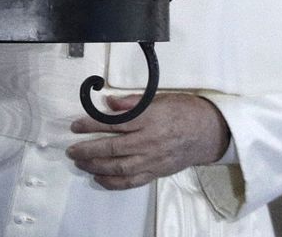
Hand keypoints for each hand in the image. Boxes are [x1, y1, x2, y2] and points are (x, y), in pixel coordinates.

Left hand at [66, 93, 230, 189]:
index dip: (91, 125)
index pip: (113, 123)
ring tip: (80, 163)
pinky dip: (113, 183)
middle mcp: (149, 142)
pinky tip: (99, 178)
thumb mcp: (159, 98)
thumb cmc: (185, 111)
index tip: (75, 126)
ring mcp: (153, 160)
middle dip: (88, 150)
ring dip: (96, 167)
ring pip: (119, 168)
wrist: (211, 132)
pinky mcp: (157, 172)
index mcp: (149, 120)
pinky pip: (132, 181)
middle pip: (112, 148)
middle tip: (71, 150)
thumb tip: (107, 102)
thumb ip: (132, 101)